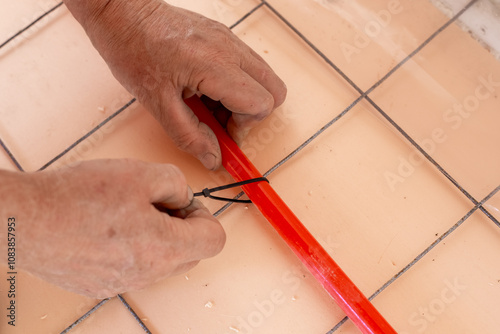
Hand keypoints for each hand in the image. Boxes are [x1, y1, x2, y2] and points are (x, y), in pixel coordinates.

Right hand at [15, 159, 224, 297]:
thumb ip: (176, 183)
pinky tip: (108, 227)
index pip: (214, 240)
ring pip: (161, 260)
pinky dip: (131, 247)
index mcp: (164, 248)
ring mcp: (123, 283)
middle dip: (181, 225)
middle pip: (189, 253)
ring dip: (156, 236)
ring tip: (127, 211)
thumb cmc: (77, 197)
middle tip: (155, 202)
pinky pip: (133, 267)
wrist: (24, 219)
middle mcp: (147, 274)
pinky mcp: (100, 285)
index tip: (185, 203)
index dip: (204, 215)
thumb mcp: (142, 173)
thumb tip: (182, 198)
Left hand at [65, 0, 286, 169]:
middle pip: (274, 90)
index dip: (244, 126)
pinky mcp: (223, 35)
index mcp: (215, 66)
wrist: (122, 14)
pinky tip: (205, 88)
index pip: (261, 103)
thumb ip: (189, 136)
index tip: (221, 134)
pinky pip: (246, 65)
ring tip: (209, 104)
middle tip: (222, 121)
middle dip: (252, 113)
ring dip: (243, 99)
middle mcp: (230, 49)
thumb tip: (213, 159)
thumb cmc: (133, 52)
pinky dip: (234, 84)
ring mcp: (229, 39)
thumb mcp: (157, 104)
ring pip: (263, 77)